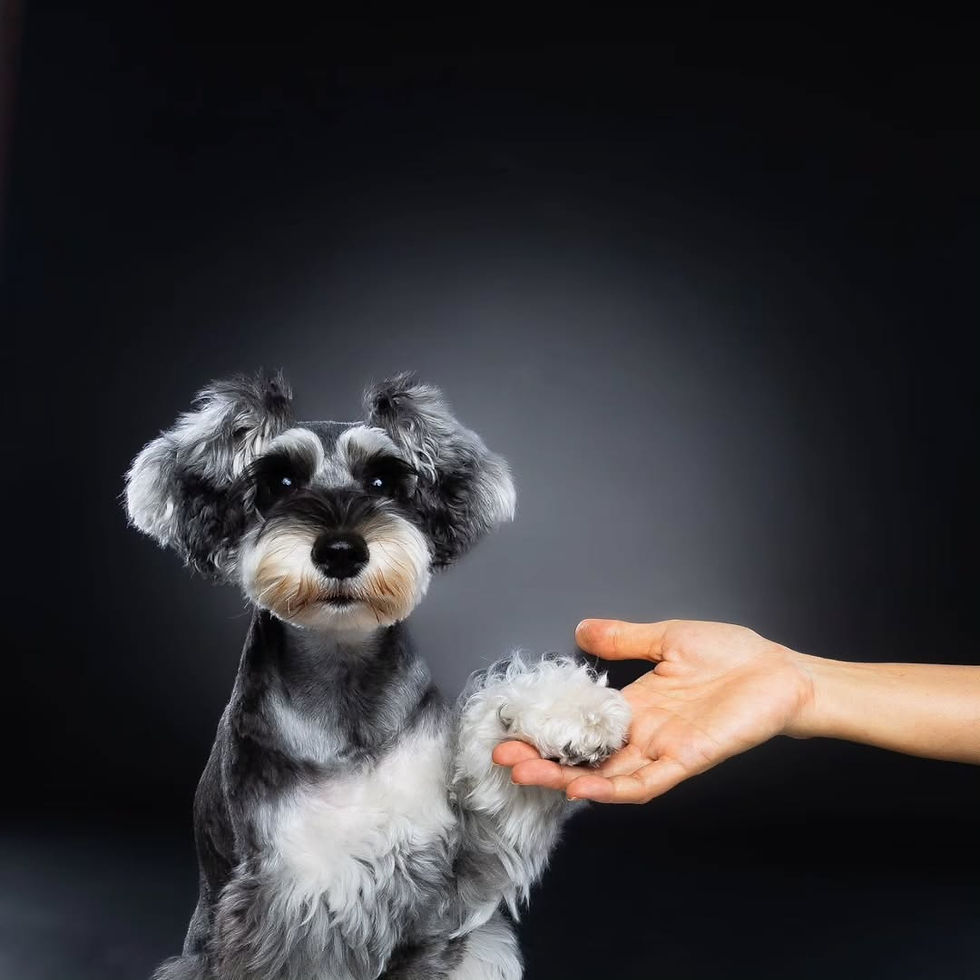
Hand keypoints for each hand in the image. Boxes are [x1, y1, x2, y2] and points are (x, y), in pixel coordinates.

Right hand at [493, 619, 813, 803]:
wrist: (781, 673)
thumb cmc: (733, 655)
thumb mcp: (668, 638)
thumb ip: (624, 639)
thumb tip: (582, 629)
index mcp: (637, 704)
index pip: (583, 724)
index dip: (549, 728)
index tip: (514, 724)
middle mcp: (643, 733)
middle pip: (585, 758)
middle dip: (544, 760)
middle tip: (505, 756)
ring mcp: (662, 750)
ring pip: (606, 776)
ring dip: (566, 779)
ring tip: (528, 773)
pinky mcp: (686, 760)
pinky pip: (644, 784)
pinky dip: (613, 790)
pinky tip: (583, 790)